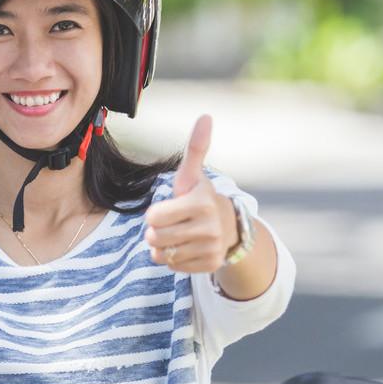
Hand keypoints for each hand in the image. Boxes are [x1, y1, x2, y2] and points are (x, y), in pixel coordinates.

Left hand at [144, 115, 238, 272]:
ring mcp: (211, 247)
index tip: (169, 207)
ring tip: (177, 235)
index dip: (155, 213)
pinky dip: (173, 259)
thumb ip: (195, 148)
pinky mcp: (210, 265)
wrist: (228, 228)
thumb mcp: (193, 175)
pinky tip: (185, 247)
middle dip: (156, 231)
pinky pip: (174, 267)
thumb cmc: (199, 198)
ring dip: (163, 246)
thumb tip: (206, 116)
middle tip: (170, 224)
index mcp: (201, 202)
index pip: (154, 217)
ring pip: (164, 254)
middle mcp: (209, 226)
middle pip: (156, 237)